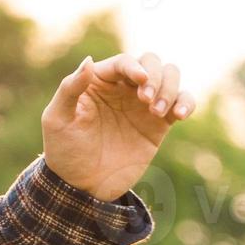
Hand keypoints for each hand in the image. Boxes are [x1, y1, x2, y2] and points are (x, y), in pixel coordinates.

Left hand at [41, 52, 196, 202]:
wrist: (82, 184)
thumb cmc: (64, 149)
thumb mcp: (58, 118)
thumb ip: (70, 88)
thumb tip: (88, 60)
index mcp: (97, 81)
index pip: (122, 62)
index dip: (134, 67)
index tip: (140, 82)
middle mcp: (122, 87)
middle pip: (151, 62)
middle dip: (155, 76)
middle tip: (146, 100)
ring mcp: (142, 104)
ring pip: (170, 76)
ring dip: (170, 88)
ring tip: (157, 112)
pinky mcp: (159, 123)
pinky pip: (182, 101)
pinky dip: (187, 102)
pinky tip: (179, 115)